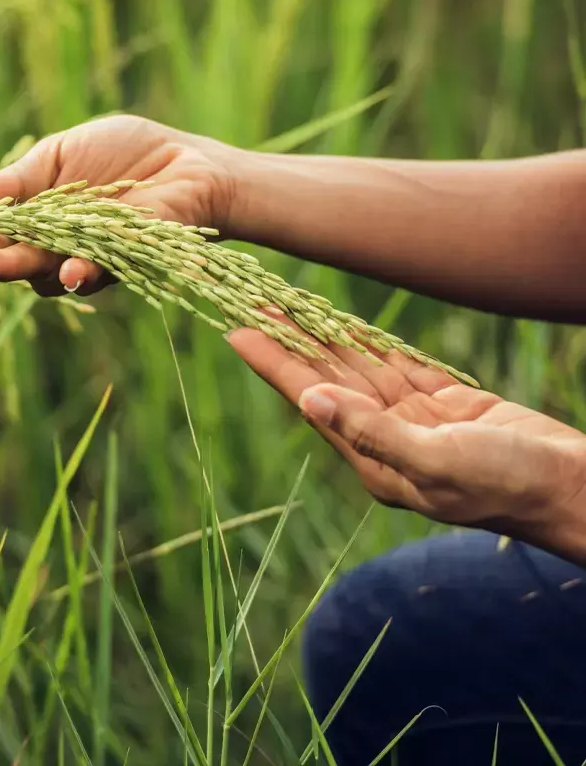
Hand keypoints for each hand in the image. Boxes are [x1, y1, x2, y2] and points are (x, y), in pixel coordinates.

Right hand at [0, 115, 241, 295]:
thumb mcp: (54, 157)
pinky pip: (93, 272)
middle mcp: (47, 247)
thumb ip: (10, 184)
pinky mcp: (121, 262)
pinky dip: (78, 272)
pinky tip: (65, 271)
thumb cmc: (122, 154)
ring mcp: (80, 258)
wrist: (187, 162)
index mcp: (27, 218)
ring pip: (37, 271)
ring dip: (9, 267)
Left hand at [227, 326, 585, 557]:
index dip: (273, 363)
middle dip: (289, 342)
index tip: (236, 331)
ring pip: (359, 369)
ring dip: (323, 337)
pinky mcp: (446, 407)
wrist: (572, 488)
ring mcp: (415, 423)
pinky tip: (342, 325)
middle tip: (251, 302)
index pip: (310, 400)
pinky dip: (370, 343)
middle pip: (326, 379)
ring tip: (286, 304)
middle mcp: (385, 440)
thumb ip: (372, 431)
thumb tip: (310, 401)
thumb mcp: (437, 461)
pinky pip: (398, 367)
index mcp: (373, 460)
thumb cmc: (507, 484)